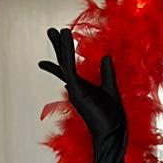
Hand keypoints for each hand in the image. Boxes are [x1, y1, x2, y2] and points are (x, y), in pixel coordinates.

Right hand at [39, 27, 126, 147]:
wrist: (112, 132)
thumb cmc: (112, 117)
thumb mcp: (111, 88)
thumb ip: (107, 73)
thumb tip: (106, 56)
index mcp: (81, 88)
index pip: (67, 70)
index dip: (61, 58)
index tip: (53, 50)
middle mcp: (74, 88)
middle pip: (63, 63)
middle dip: (58, 47)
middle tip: (50, 30)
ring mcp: (73, 89)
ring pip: (64, 63)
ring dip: (60, 45)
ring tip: (53, 29)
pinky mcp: (75, 90)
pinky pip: (68, 67)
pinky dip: (66, 52)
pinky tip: (65, 37)